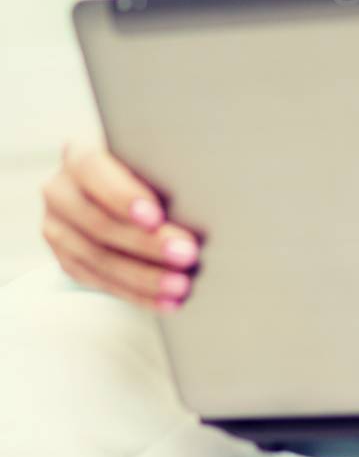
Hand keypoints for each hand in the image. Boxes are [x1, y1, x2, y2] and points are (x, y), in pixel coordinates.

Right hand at [40, 140, 200, 311]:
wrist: (114, 191)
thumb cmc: (144, 170)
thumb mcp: (147, 161)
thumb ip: (159, 170)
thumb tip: (203, 194)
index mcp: (78, 156)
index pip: (93, 170)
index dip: (123, 196)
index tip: (157, 217)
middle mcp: (60, 191)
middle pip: (100, 223)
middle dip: (147, 244)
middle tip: (188, 255)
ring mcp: (57, 227)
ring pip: (98, 259)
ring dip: (144, 276)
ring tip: (181, 285)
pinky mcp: (65, 258)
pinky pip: (99, 282)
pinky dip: (135, 293)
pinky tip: (165, 300)